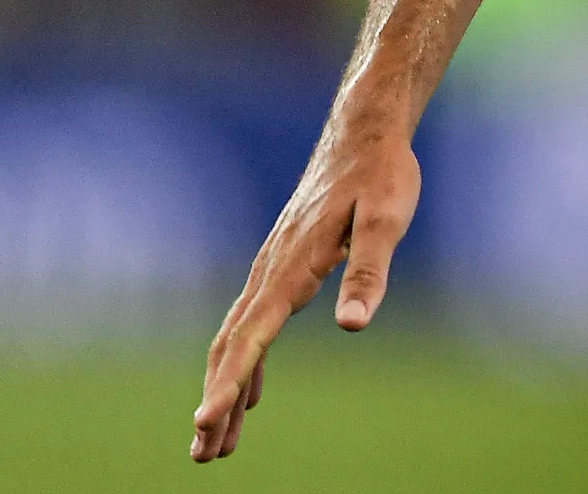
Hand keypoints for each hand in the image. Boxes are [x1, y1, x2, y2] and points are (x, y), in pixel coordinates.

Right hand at [190, 125, 421, 462]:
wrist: (364, 131)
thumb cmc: (381, 173)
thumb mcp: (386, 218)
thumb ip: (369, 270)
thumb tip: (354, 325)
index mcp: (292, 266)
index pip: (252, 337)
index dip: (228, 383)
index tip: (205, 423)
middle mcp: (271, 270)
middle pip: (232, 347)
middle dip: (215, 401)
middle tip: (201, 455)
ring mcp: (273, 268)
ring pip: (237, 339)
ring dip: (226, 390)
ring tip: (214, 443)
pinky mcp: (283, 265)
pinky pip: (254, 325)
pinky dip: (246, 364)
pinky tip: (250, 395)